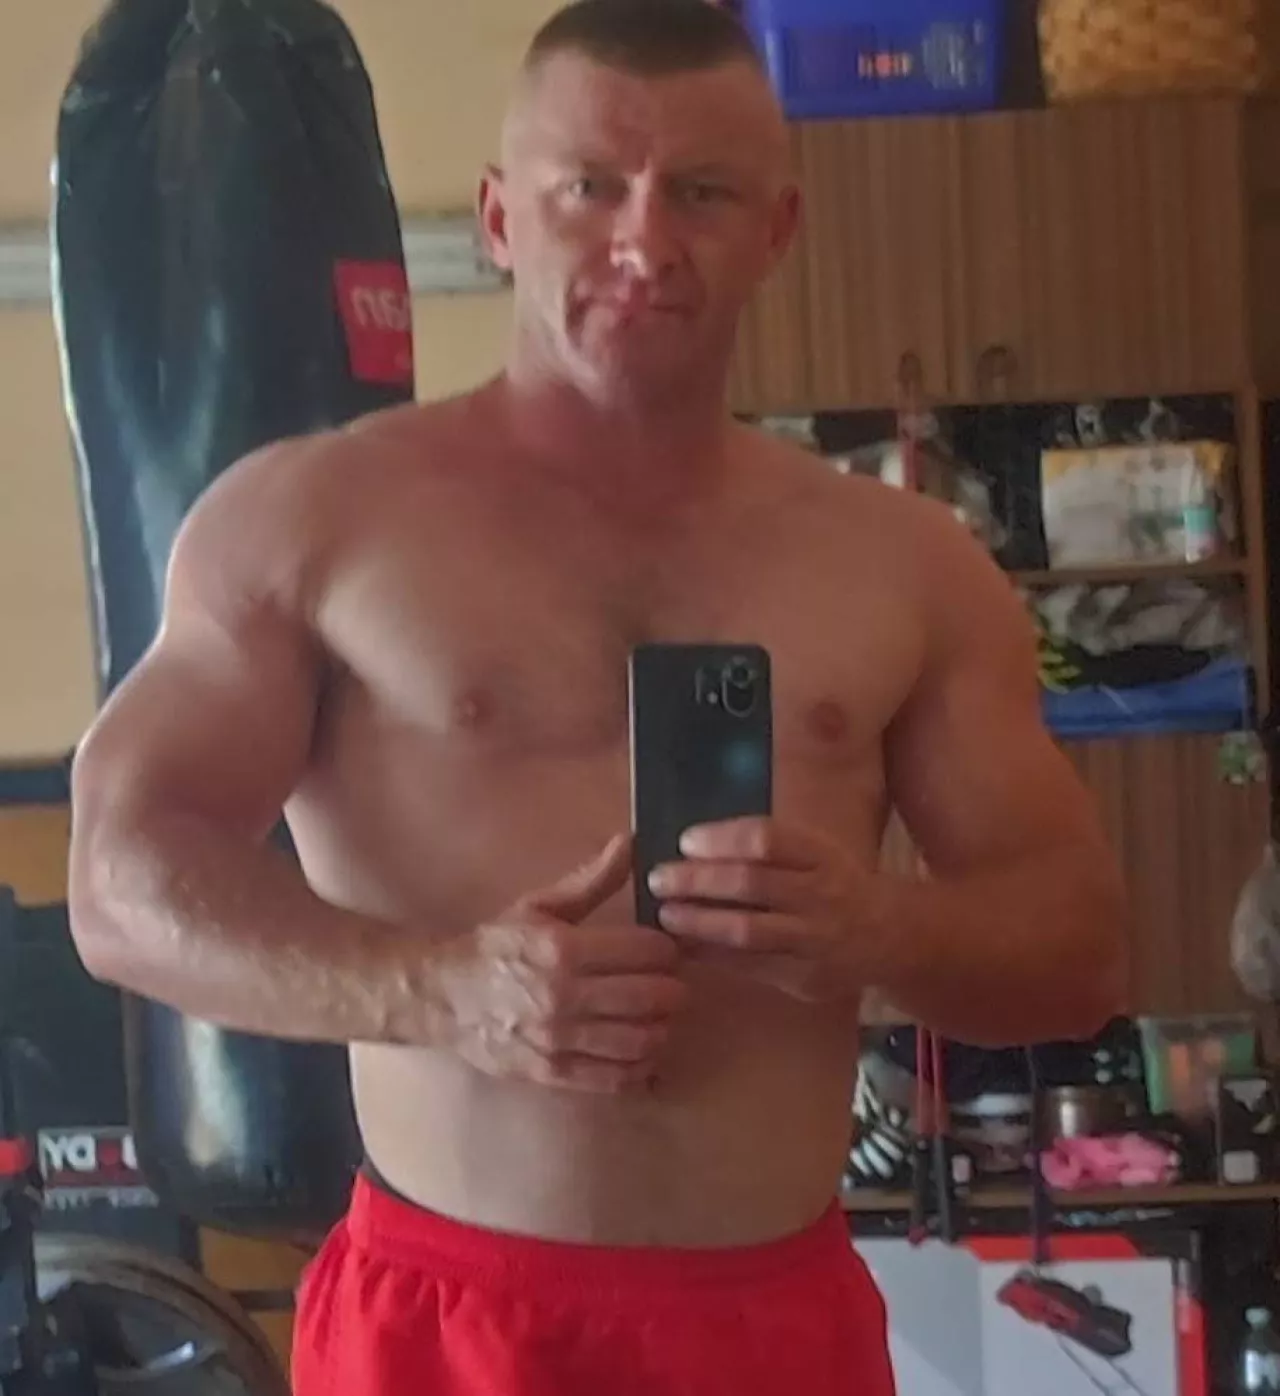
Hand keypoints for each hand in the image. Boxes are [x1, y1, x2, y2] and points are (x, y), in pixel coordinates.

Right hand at [440, 834, 688, 1092]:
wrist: (443, 997)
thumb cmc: (497, 946)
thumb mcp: (540, 905)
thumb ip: (592, 879)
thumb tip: (631, 842)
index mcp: (562, 949)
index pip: (645, 952)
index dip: (666, 949)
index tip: (664, 949)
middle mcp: (563, 997)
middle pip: (652, 998)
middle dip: (673, 989)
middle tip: (671, 983)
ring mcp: (558, 1041)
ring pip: (641, 1041)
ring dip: (663, 1028)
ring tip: (659, 1016)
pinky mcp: (552, 1073)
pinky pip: (615, 1078)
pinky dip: (642, 1068)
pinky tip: (645, 1053)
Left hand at [648, 817, 874, 1003]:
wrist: (888, 935)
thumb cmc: (833, 882)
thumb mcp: (814, 852)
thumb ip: (767, 847)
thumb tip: (693, 844)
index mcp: (821, 854)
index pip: (767, 839)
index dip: (723, 838)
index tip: (687, 841)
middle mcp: (821, 894)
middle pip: (752, 883)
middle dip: (698, 880)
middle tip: (659, 878)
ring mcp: (814, 939)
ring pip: (748, 930)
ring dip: (699, 922)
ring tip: (666, 915)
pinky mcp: (804, 977)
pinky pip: (750, 966)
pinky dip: (713, 956)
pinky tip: (685, 947)